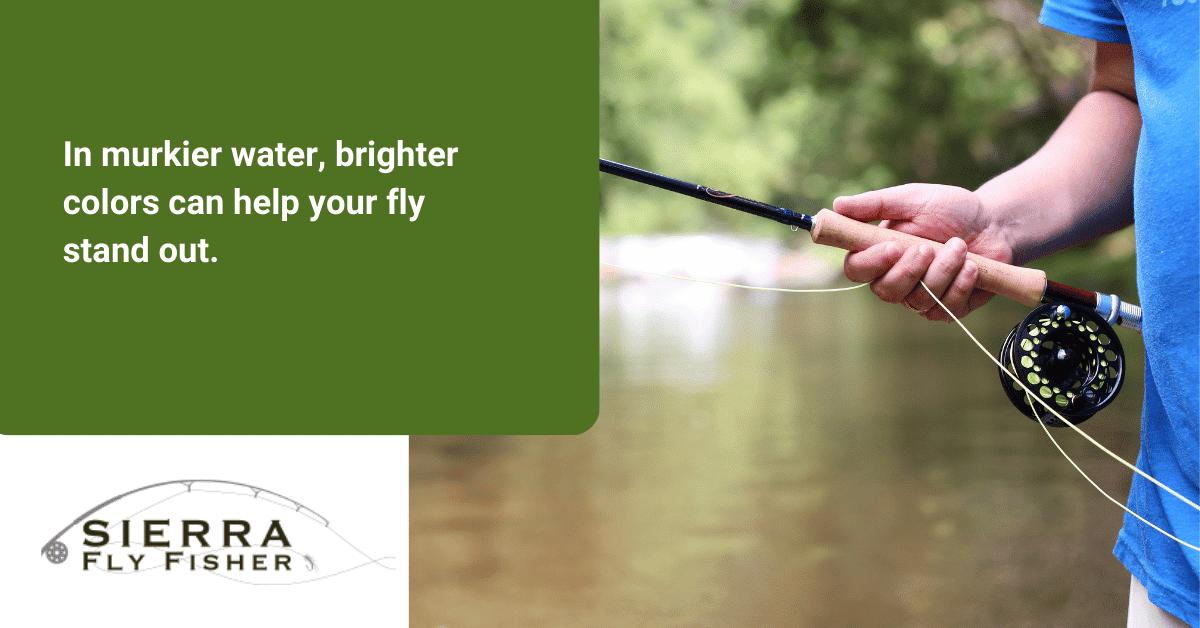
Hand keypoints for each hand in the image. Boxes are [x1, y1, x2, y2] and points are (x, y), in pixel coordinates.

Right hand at [833, 184, 1012, 321]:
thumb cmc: (950, 209)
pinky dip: (960, 285)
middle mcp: (895, 279)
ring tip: (960, 246)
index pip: (857, 269)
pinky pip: (945, 308)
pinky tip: (972, 266)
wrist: (994, 224)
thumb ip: (875, 204)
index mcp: (879, 253)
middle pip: (885, 291)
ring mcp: (921, 296)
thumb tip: (837, 204)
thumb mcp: (913, 199)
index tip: (892, 247)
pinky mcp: (947, 308)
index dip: (870, 263)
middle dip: (909, 271)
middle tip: (928, 247)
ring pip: (918, 299)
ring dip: (942, 271)